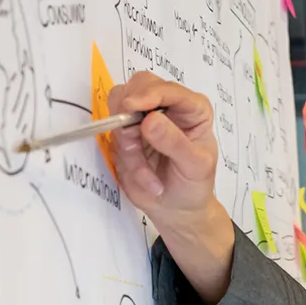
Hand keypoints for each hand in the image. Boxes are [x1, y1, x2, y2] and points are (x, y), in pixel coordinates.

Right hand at [107, 73, 232, 299]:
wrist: (180, 215)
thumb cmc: (194, 189)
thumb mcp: (194, 168)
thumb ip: (174, 142)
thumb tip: (152, 121)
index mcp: (192, 110)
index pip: (168, 89)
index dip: (150, 93)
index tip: (135, 108)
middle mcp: (166, 109)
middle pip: (136, 88)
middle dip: (130, 117)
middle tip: (132, 140)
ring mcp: (142, 121)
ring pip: (116, 113)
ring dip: (127, 146)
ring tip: (148, 177)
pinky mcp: (124, 138)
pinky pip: (111, 137)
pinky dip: (123, 160)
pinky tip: (143, 181)